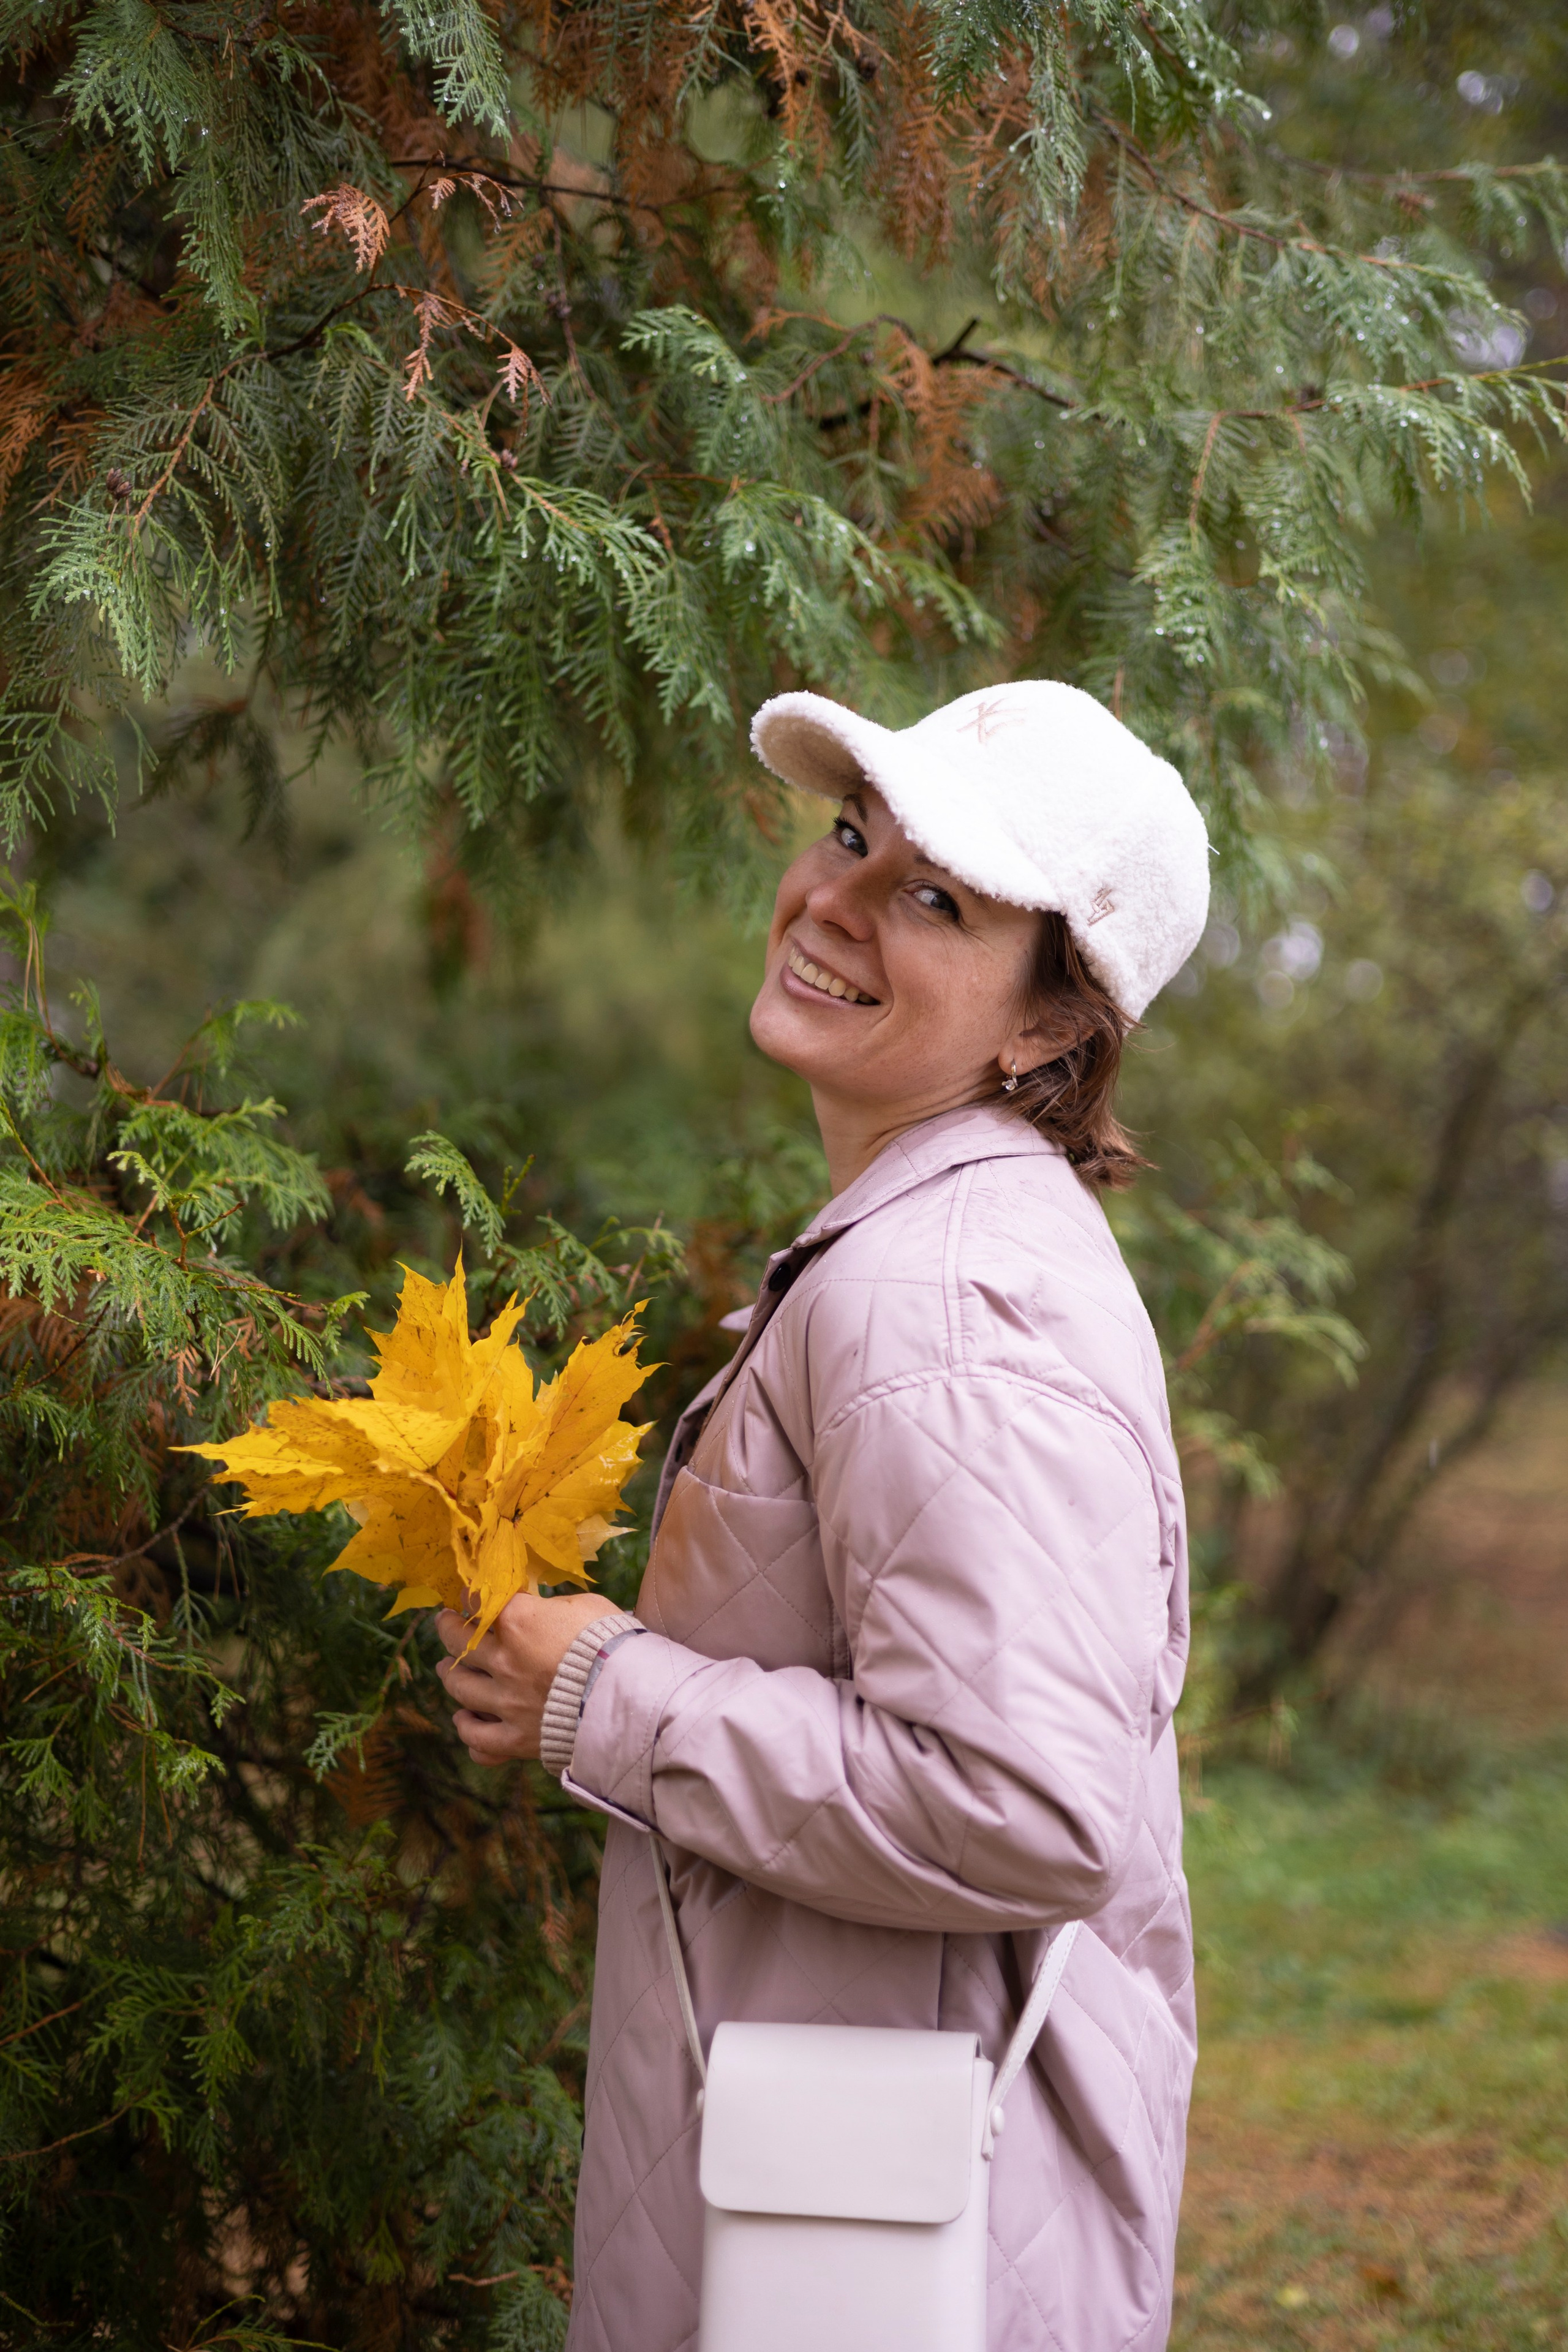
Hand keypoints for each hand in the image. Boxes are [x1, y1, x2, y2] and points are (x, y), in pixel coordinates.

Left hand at [434, 1591, 622, 1767]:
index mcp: (519, 1623)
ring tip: (444, 1669)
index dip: (470, 1594)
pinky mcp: (517, 1739)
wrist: (630, 1698)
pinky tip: (464, 1720)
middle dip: (448, 1628)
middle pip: (459, 1642)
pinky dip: (467, 1730)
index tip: (467, 1593)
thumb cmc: (614, 1643)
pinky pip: (478, 1740)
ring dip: (448, 1676)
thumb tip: (537, 1607)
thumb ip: (552, 1606)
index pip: (481, 1601)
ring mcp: (507, 1704)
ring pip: (460, 1688)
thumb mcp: (586, 1606)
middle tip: (444, 1623)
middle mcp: (505, 1662)